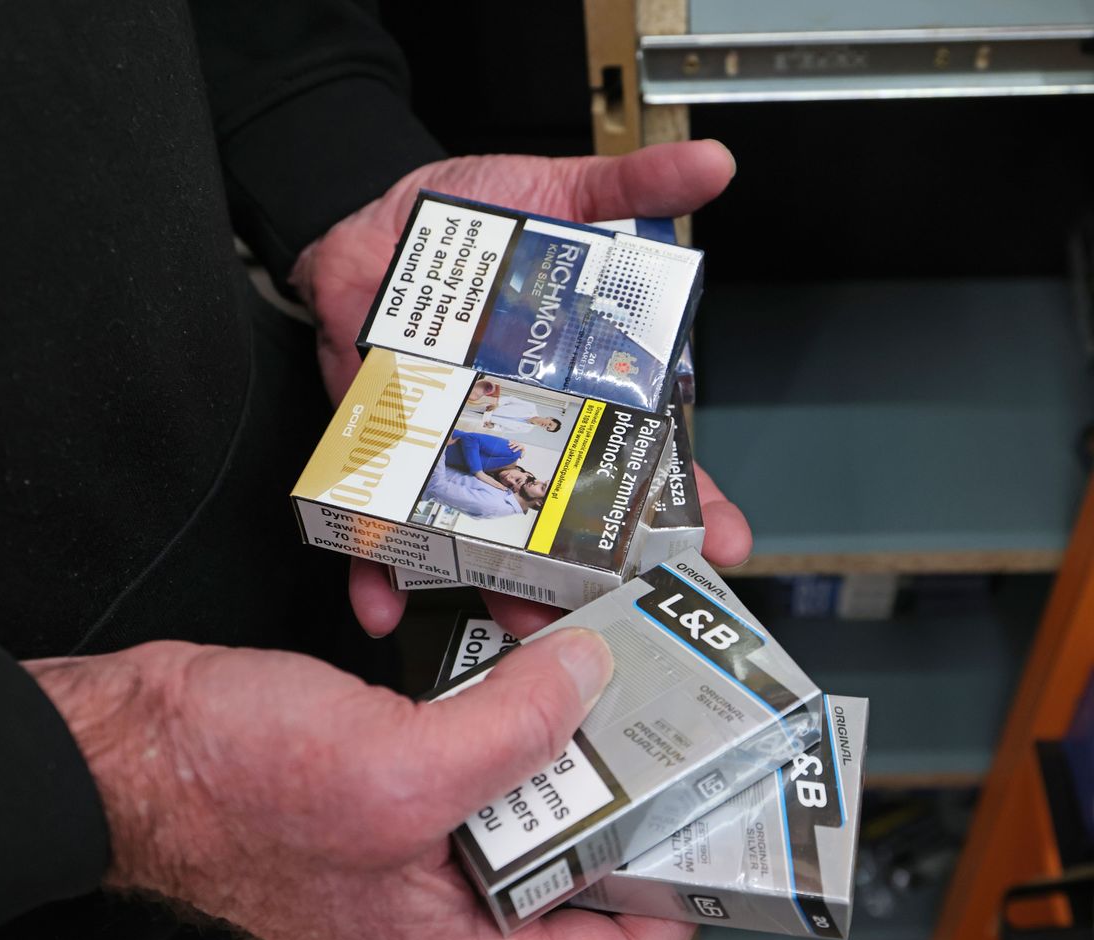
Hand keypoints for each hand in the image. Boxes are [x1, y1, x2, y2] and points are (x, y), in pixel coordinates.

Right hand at [27, 630, 693, 939]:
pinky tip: (516, 662)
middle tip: (661, 722)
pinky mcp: (394, 793)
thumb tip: (589, 683)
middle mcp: (444, 913)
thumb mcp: (392, 765)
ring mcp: (418, 851)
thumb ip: (510, 730)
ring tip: (594, 675)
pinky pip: (480, 761)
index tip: (706, 824)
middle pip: (579, 874)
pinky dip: (504, 713)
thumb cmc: (227, 786)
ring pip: (532, 805)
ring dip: (562, 739)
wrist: (131, 745)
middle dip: (622, 794)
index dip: (674, 907)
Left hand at [291, 141, 750, 637]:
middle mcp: (526, 431)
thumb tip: (711, 163)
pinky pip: (385, 523)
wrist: (370, 218)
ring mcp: (458, 449)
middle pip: (571, 519)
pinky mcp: (394, 455)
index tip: (724, 542)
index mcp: (580, 387)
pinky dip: (378, 568)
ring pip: (486, 538)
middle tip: (610, 611)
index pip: (647, 457)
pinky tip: (383, 604)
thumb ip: (632, 186)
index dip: (688, 500)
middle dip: (593, 572)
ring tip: (515, 621)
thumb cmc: (470, 215)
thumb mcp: (561, 190)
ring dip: (498, 586)